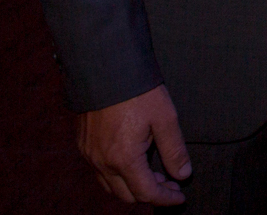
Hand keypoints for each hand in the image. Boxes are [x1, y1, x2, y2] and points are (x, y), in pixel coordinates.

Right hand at [76, 84, 190, 204]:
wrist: (106, 68)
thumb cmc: (138, 91)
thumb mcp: (165, 119)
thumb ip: (174, 150)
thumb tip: (183, 175)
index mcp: (124, 159)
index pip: (146, 193)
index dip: (165, 198)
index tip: (180, 197)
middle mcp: (102, 162)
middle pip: (127, 195)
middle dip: (150, 194)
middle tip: (169, 183)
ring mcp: (89, 154)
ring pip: (110, 186)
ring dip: (132, 186)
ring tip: (153, 174)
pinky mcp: (83, 145)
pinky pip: (99, 172)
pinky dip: (117, 176)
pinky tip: (132, 162)